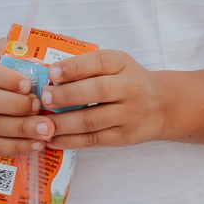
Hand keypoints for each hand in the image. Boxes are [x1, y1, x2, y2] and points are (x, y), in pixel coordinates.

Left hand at [41, 48, 166, 148]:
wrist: (161, 105)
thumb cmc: (127, 80)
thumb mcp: (115, 65)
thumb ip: (87, 67)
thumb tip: (48, 75)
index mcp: (122, 64)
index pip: (99, 62)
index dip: (75, 67)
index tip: (52, 72)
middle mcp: (129, 88)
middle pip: (97, 92)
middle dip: (67, 95)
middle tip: (44, 98)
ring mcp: (127, 115)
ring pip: (92, 120)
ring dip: (64, 123)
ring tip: (42, 123)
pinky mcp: (122, 137)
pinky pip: (93, 140)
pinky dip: (70, 141)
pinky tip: (53, 139)